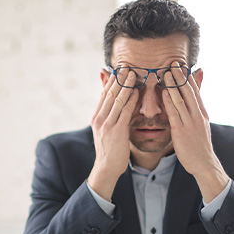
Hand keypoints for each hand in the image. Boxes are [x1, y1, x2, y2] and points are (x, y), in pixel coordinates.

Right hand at [88, 70, 139, 200]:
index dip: (112, 80)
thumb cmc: (110, 149)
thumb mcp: (106, 129)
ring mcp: (107, 124)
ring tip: (133, 73)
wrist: (106, 168)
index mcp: (97, 116)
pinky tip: (136, 92)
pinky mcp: (116, 131)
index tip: (120, 68)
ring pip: (116, 100)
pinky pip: (124, 112)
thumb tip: (116, 102)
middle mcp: (100, 118)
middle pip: (109, 93)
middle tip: (127, 66)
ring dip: (125, 85)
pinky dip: (130, 100)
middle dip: (119, 79)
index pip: (104, 93)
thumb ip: (110, 114)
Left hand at [161, 63, 228, 201]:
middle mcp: (197, 115)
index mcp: (202, 112)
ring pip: (181, 100)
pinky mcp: (181, 131)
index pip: (195, 90)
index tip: (180, 65)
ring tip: (166, 73)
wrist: (204, 162)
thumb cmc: (199, 143)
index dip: (187, 77)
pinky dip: (169, 101)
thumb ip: (195, 109)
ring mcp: (190, 122)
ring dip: (173, 85)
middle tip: (173, 63)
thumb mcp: (200, 123)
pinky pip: (175, 113)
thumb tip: (194, 100)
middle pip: (189, 91)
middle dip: (180, 76)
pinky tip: (164, 92)